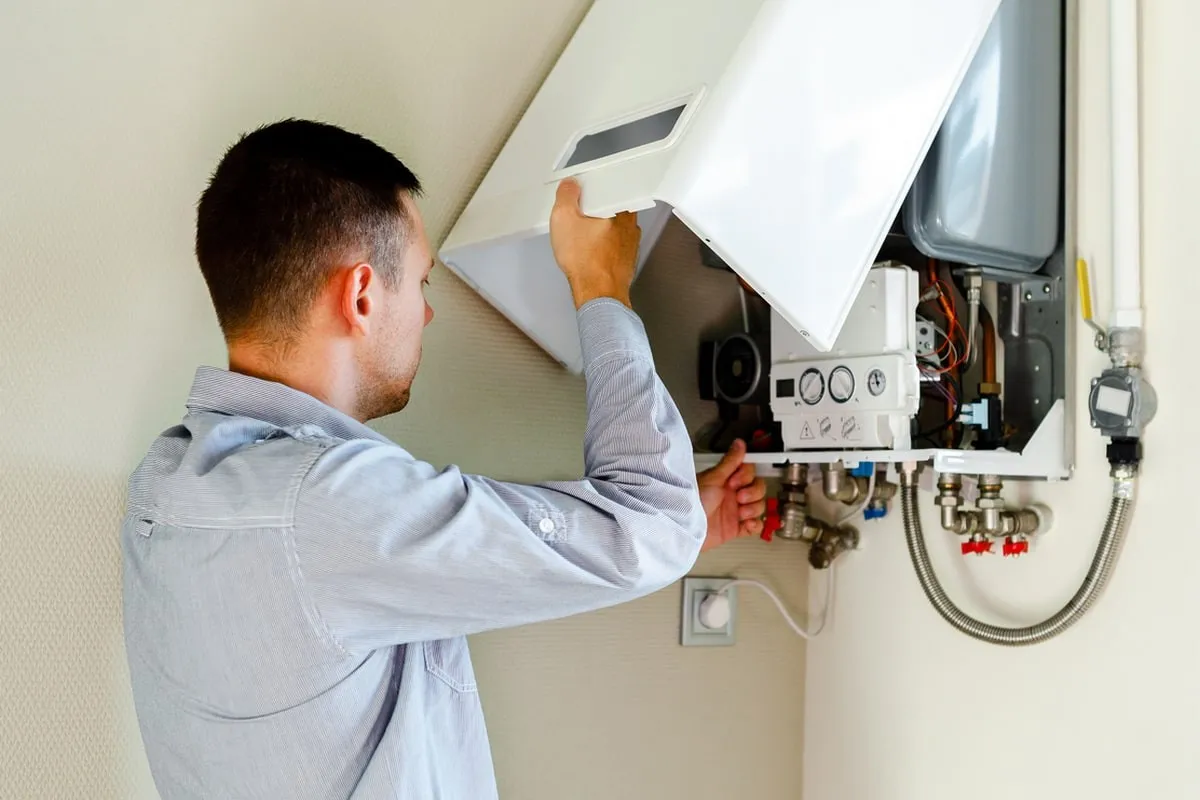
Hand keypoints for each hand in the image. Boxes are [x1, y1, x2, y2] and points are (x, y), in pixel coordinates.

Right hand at [549, 178, 640, 308]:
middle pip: (608, 207)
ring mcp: (631, 243)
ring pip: (611, 227)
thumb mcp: (563, 219)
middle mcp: (631, 224)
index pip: (607, 188)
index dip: (588, 192)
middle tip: (576, 221)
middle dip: (591, 212)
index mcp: (621, 208)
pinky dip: (600, 247)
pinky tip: (588, 254)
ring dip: (596, 231)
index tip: (576, 198)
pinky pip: (612, 245)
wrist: (598, 293)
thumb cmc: (586, 263)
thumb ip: (566, 196)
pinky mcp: (626, 258)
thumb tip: (570, 186)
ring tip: (580, 241)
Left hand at [697, 439, 766, 550]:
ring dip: (753, 509)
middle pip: (758, 488)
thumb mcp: (712, 478)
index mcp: (725, 480)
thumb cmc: (693, 501)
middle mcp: (731, 494)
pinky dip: (754, 525)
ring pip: (758, 506)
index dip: (747, 476)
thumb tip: (739, 444)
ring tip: (740, 513)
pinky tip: (746, 522)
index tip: (735, 480)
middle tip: (739, 497)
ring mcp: (734, 511)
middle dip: (753, 493)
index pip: (749, 472)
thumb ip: (729, 462)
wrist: (686, 527)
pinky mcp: (735, 528)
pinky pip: (754, 526)